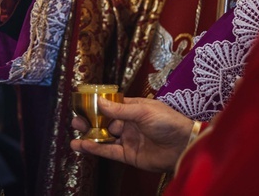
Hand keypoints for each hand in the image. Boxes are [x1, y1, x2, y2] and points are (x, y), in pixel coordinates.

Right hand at [70, 97, 193, 172]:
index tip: (82, 104)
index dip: (97, 106)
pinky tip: (83, 145)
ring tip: (74, 135)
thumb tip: (99, 102)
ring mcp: (128, 140)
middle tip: (76, 121)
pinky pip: (109, 152)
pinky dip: (96, 149)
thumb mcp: (143, 111)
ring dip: (89, 136)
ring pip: (104, 138)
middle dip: (89, 122)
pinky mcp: (129, 155)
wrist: (184, 146)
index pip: (111, 106)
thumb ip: (119, 110)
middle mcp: (128, 124)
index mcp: (133, 109)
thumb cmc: (168, 122)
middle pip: (104, 123)